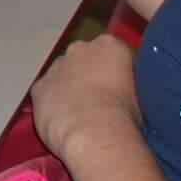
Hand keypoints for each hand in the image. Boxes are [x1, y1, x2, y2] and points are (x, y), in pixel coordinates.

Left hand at [29, 35, 139, 157]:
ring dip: (69, 87)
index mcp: (110, 45)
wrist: (94, 135)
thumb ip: (129, 84)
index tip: (123, 90)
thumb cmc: (124, 116)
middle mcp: (80, 49)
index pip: (117, 54)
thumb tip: (127, 92)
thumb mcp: (141, 96)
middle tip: (100, 100)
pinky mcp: (38, 87)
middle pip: (85, 58)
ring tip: (80, 114)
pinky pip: (46, 92)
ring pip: (62, 74)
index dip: (120, 74)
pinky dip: (52, 103)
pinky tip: (63, 120)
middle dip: (90, 74)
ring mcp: (55, 67)